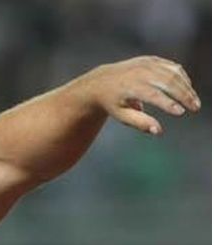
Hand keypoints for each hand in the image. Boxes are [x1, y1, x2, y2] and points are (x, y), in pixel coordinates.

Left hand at [79, 56, 200, 134]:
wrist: (101, 81)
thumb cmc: (112, 102)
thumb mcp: (121, 115)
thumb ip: (140, 123)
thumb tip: (158, 131)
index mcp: (129, 86)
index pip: (153, 94)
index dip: (168, 104)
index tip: (181, 112)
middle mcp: (139, 72)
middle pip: (168, 82)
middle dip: (184, 95)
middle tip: (195, 108)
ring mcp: (146, 64)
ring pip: (173, 73)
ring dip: (187, 86)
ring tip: (194, 101)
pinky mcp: (152, 60)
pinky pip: (172, 67)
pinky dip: (183, 77)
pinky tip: (188, 88)